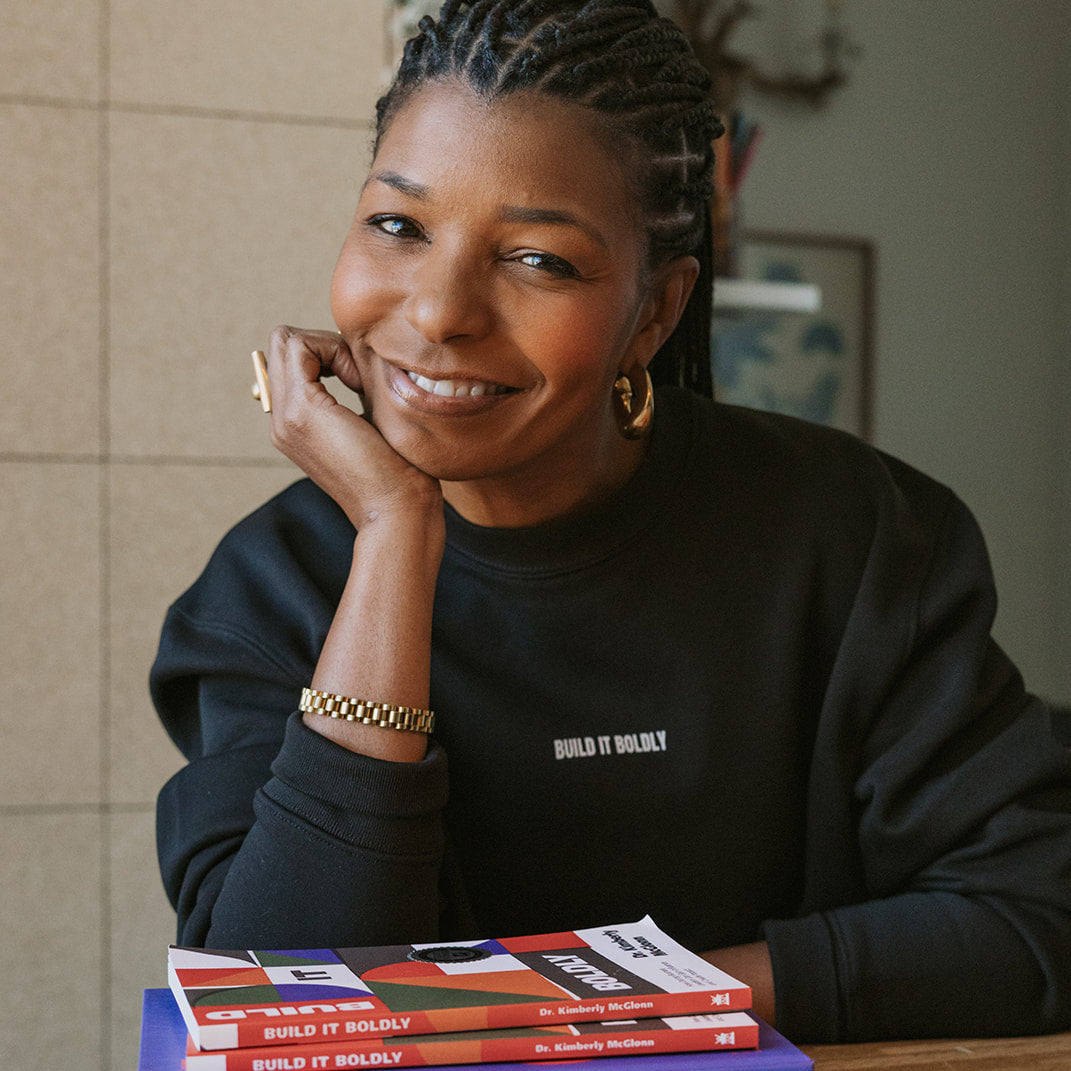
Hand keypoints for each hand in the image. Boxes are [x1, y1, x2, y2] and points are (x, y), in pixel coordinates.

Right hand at [263, 325, 441, 527]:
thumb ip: (356, 396)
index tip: (362, 381)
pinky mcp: (302, 410)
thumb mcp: (371, 425)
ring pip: (286, 340)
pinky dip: (333, 350)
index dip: (328, 354)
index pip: (290, 362)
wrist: (397, 511)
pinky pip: (300, 346)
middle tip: (359, 374)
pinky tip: (359, 383)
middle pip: (282, 344)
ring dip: (329, 346)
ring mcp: (286, 416)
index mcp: (295, 426)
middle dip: (325, 343)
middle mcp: (282, 421)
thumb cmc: (399, 475)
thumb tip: (361, 361)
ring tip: (359, 381)